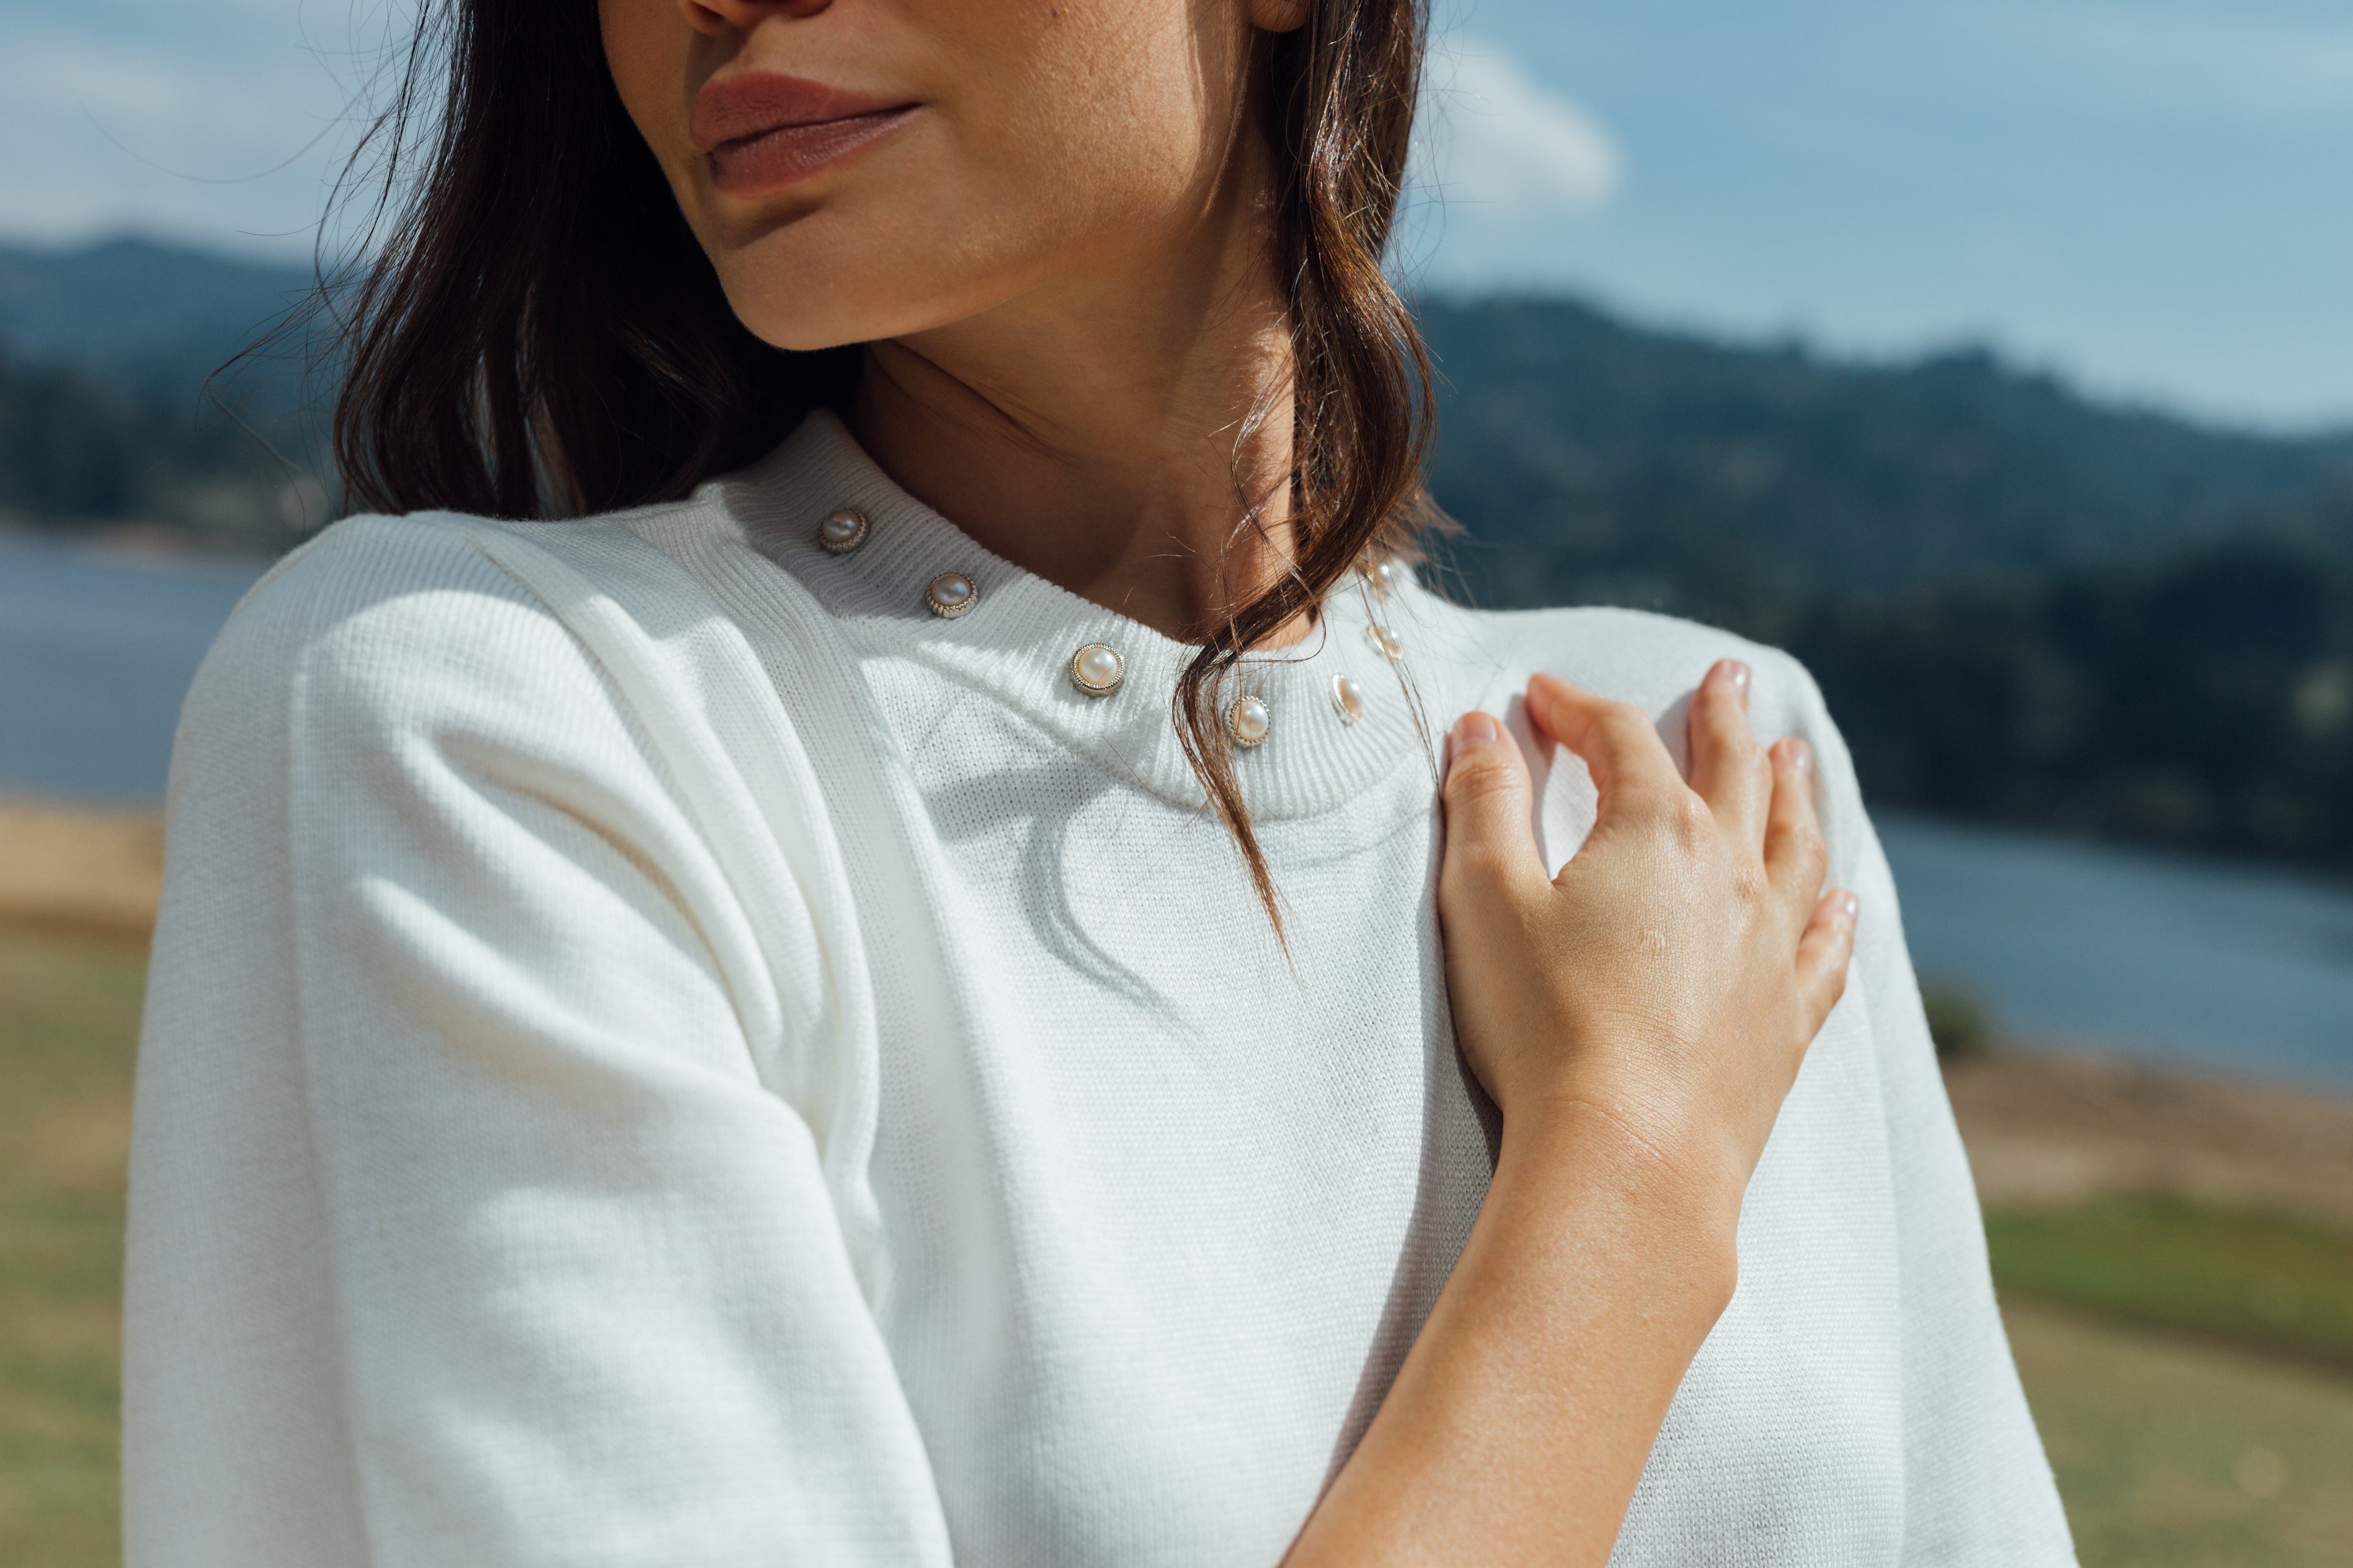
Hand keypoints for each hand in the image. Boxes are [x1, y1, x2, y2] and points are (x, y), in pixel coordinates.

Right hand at [1437, 659, 1858, 1219]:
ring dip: (1790, 792)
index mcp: (1653, 831)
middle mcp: (1729, 873)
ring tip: (1794, 758)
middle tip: (1727, 677)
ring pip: (1793, 844)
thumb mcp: (1486, 901)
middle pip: (1732, 771)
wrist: (1629, 1154)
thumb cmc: (1545, 1026)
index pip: (1618, 740)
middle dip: (1721, 718)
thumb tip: (1483, 728)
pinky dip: (1833, 911)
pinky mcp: (1788, 1018)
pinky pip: (1825, 947)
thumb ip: (1483, 805)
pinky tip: (1841, 898)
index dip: (1578, 708)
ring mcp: (1770, 946)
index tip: (1544, 696)